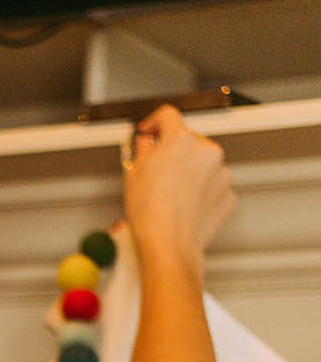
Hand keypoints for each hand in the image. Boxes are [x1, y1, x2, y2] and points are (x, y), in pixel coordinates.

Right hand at [123, 104, 235, 269]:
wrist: (169, 245)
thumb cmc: (150, 213)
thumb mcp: (134, 174)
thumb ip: (143, 150)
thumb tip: (147, 144)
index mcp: (181, 140)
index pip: (167, 116)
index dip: (154, 123)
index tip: (150, 132)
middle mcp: (206, 151)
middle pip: (189, 142)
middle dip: (174, 153)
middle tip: (157, 172)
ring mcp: (221, 173)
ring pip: (203, 165)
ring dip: (190, 174)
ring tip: (172, 196)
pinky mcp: (228, 195)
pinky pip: (213, 187)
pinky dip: (201, 193)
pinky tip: (185, 206)